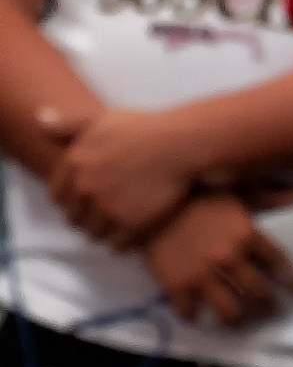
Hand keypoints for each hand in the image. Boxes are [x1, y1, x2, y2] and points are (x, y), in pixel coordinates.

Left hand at [39, 103, 200, 243]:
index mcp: (74, 162)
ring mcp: (107, 208)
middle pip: (75, 219)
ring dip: (104, 233)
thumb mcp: (99, 119)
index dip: (71, 202)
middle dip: (87, 219)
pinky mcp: (130, 225)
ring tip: (118, 226)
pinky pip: (116, 246)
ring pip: (94, 234)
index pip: (58, 197)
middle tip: (105, 216)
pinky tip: (132, 234)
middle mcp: (86, 187)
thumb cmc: (142, 129)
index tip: (86, 202)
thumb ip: (67, 124)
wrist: (179, 146)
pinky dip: (122, 244)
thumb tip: (39, 120)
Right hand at [141, 194, 292, 327]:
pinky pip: (191, 313)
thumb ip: (269, 198)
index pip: (280, 265)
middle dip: (267, 306)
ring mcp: (202, 274)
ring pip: (230, 314)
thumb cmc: (193, 191)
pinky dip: (194, 316)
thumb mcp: (234, 190)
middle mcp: (228, 258)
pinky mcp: (177, 284)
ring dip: (237, 320)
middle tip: (266, 309)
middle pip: (259, 296)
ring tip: (238, 320)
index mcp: (246, 234)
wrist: (145, 195)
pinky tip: (197, 312)